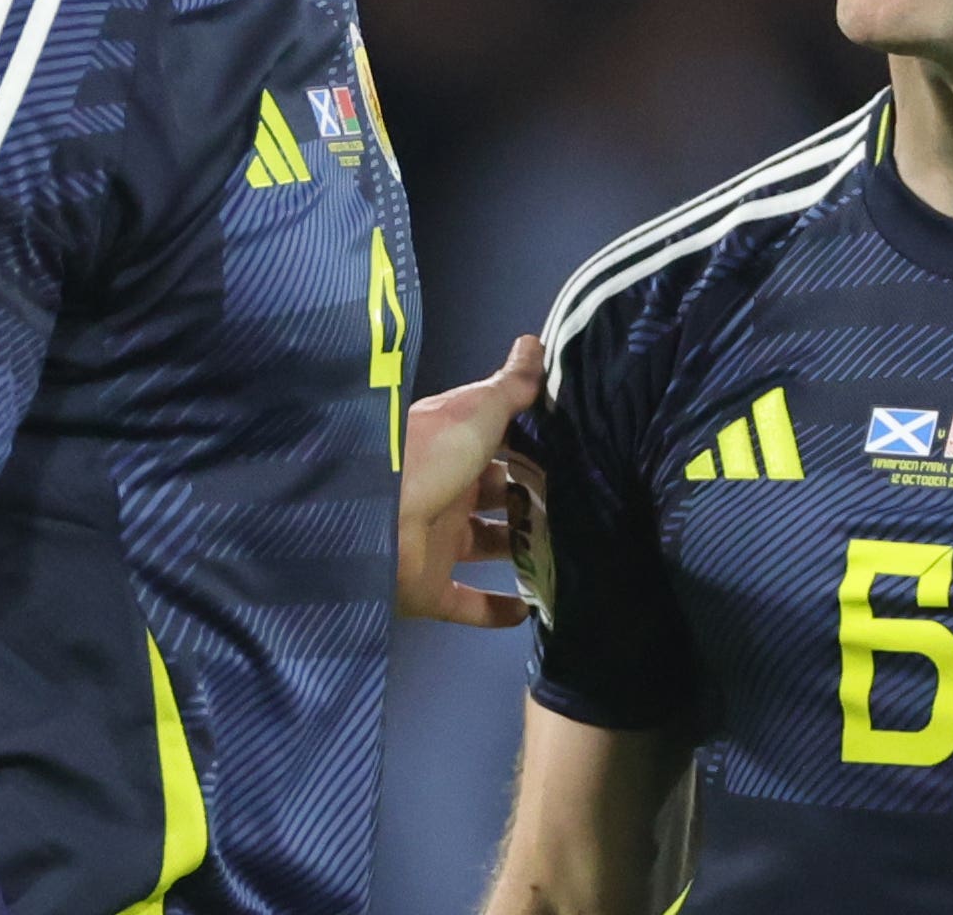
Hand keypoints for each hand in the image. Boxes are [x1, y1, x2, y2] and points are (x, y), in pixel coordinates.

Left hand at [396, 334, 544, 625]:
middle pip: (495, 495)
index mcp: (450, 448)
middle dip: (531, 498)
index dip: (530, 446)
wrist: (372, 522)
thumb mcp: (476, 410)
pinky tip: (531, 609)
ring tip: (568, 552)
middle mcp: (443, 492)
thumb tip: (534, 341)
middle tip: (580, 503)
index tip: (572, 450)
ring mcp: (435, 543)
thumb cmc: (429, 456)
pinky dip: (496, 610)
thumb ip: (510, 385)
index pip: (496, 444)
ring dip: (520, 550)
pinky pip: (468, 604)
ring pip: (487, 546)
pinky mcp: (430, 590)